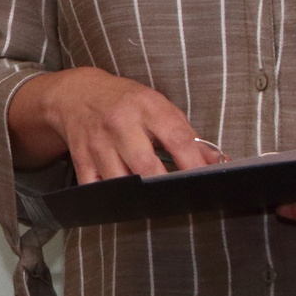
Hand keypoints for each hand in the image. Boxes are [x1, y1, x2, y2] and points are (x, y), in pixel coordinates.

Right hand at [7, 67, 225, 184]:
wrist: (77, 94)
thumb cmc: (125, 102)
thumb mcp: (157, 105)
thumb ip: (186, 133)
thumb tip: (217, 161)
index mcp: (146, 107)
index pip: (176, 139)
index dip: (194, 164)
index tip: (207, 180)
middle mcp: (120, 123)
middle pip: (146, 166)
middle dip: (166, 187)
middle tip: (182, 198)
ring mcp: (98, 143)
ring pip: (121, 182)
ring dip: (139, 197)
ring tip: (155, 202)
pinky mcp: (82, 159)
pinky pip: (97, 188)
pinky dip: (111, 199)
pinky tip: (124, 200)